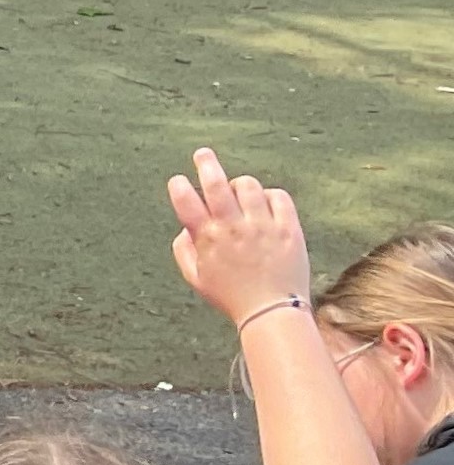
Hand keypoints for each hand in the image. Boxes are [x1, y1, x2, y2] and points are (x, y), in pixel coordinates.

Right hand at [167, 146, 314, 327]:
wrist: (272, 310)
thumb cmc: (231, 296)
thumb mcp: (196, 279)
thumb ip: (184, 250)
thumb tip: (184, 228)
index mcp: (208, 239)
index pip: (186, 202)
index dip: (178, 187)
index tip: (177, 181)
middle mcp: (233, 228)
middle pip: (216, 184)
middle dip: (206, 164)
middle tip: (202, 154)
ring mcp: (262, 226)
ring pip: (249, 186)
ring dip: (240, 184)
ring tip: (239, 191)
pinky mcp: (287, 228)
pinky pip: (278, 196)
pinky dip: (270, 195)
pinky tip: (265, 203)